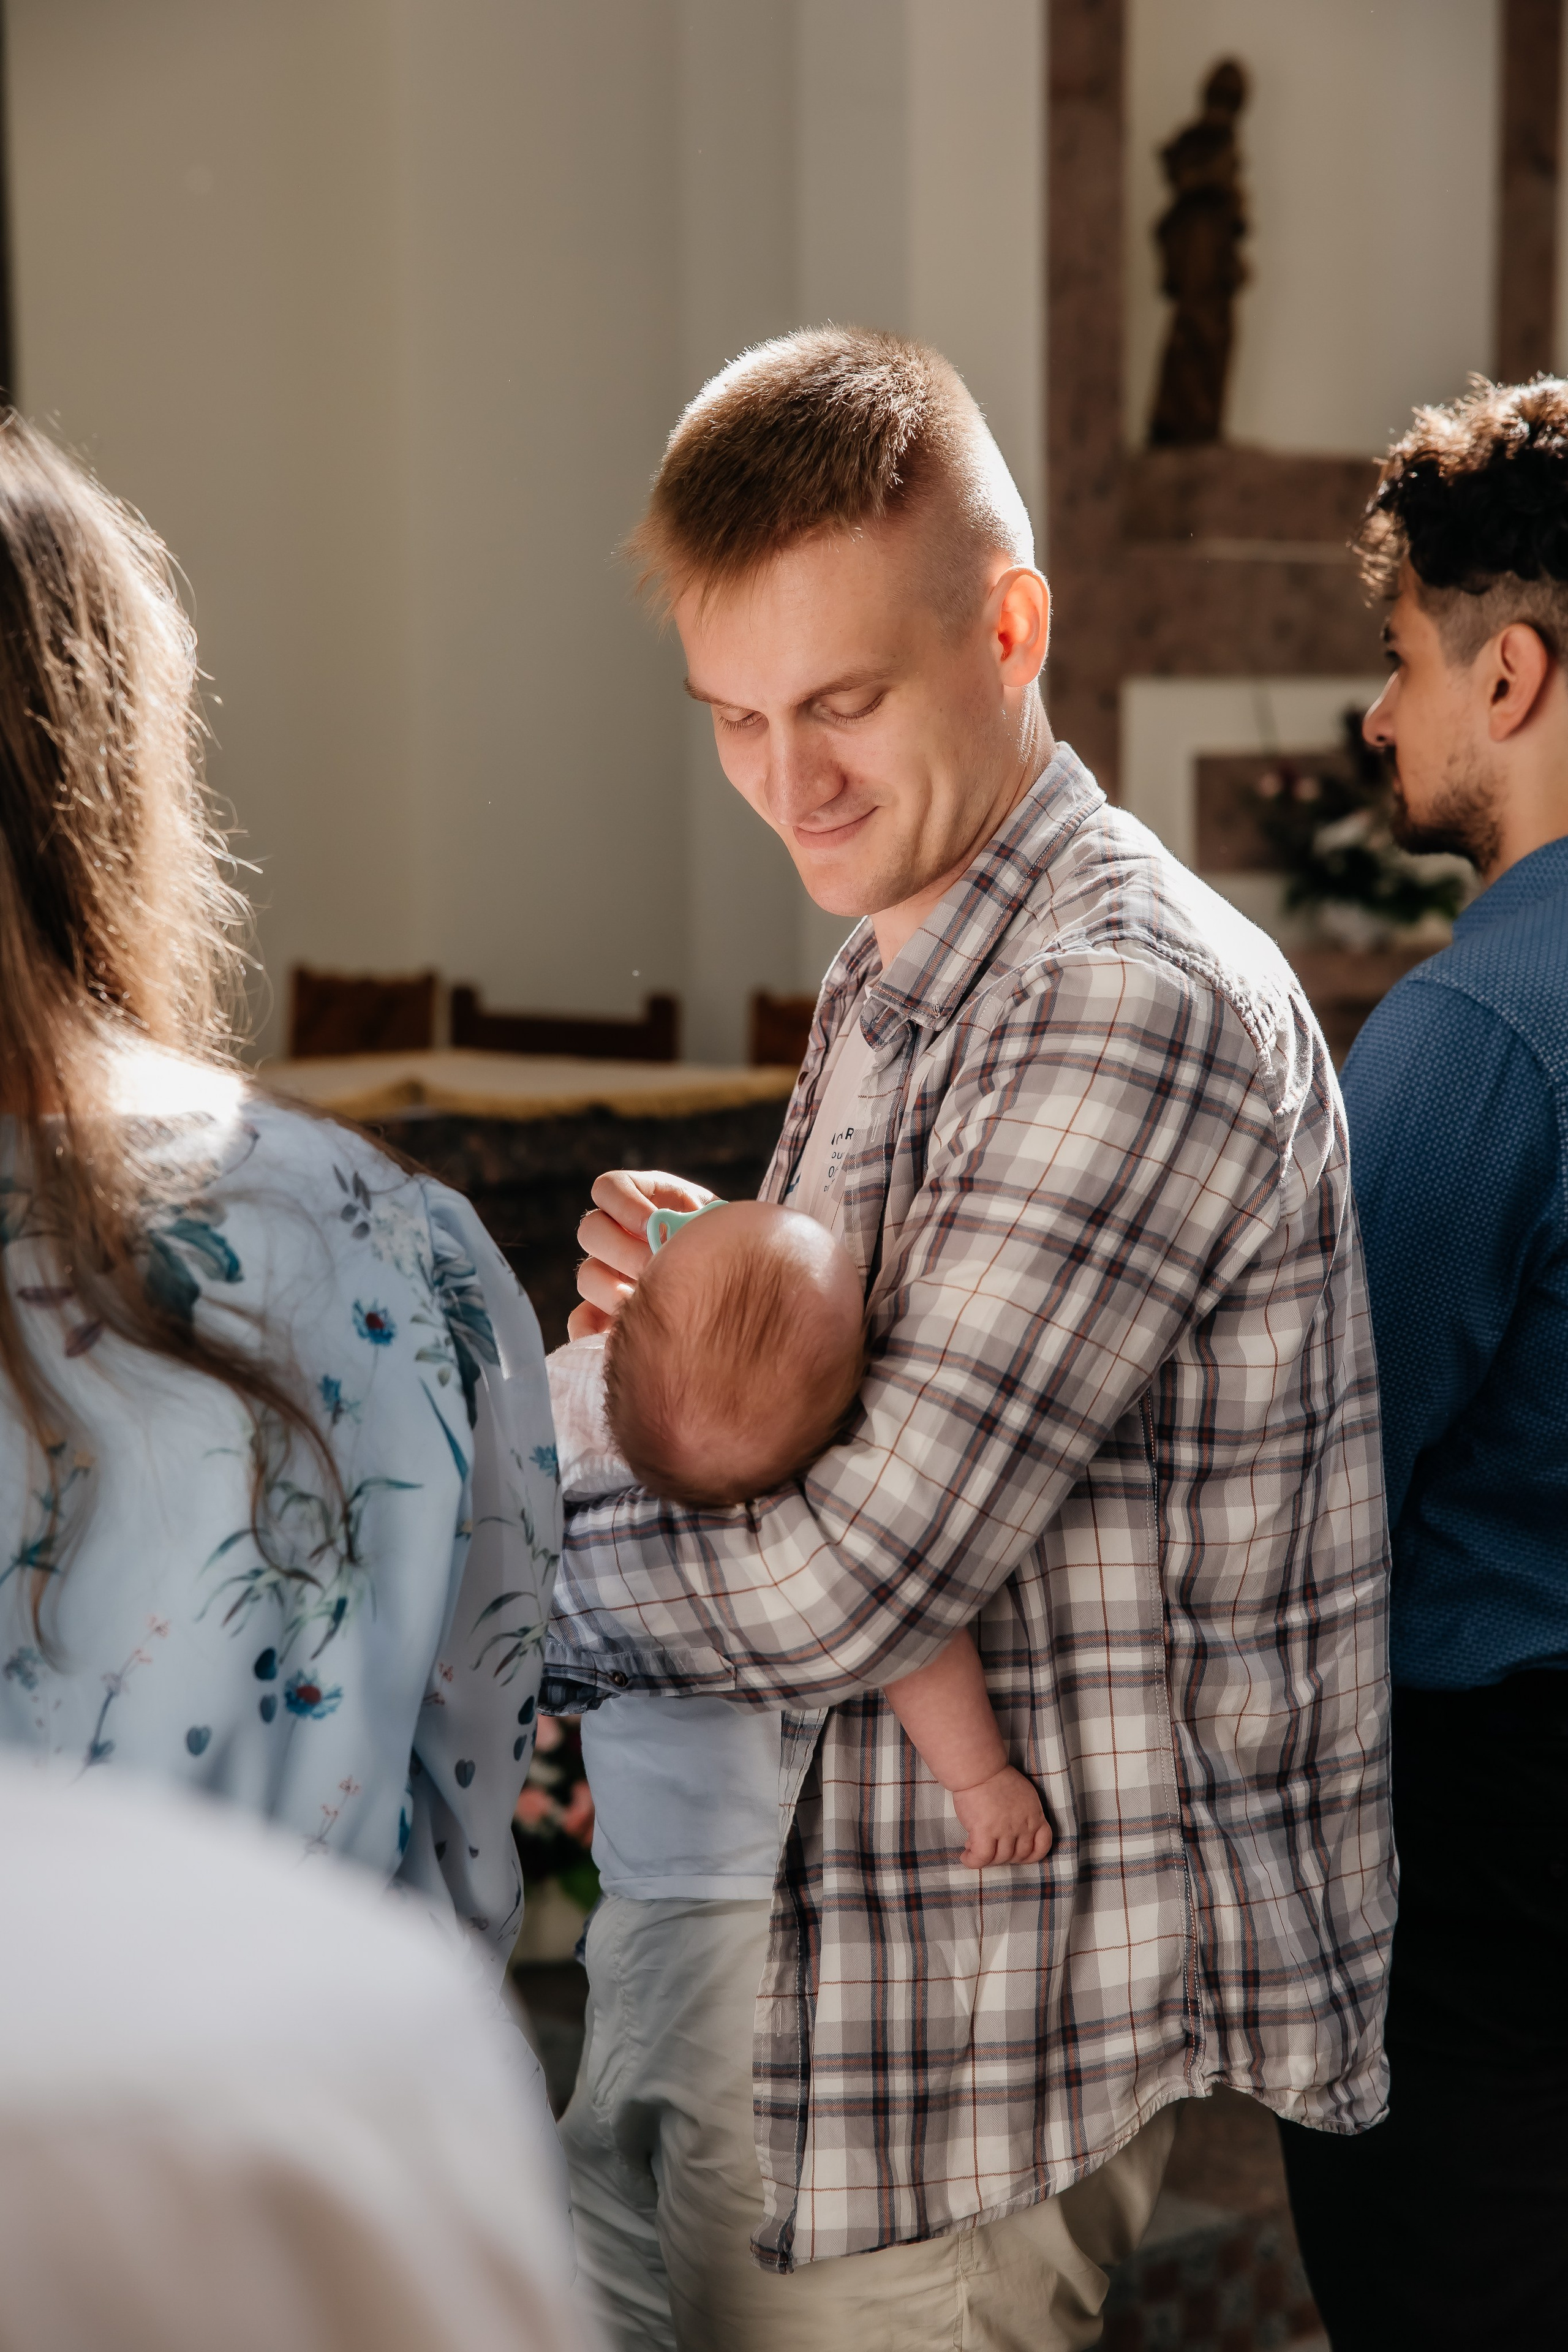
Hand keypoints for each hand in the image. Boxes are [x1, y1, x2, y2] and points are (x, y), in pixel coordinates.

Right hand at [567, 1169, 716, 1339]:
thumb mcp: (716, 1224)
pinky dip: (592, 1328)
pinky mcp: (604, 1311)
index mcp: (641, 1199)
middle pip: (591, 1231)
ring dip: (616, 1291)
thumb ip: (691, 1223)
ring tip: (653, 1304)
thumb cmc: (727, 1247)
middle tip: (656, 1268)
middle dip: (624, 1252)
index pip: (607, 1189)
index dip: (624, 1205)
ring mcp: (608, 1273)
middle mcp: (617, 1233)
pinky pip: (582, 1321)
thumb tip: (664, 1242)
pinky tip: (618, 1335)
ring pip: (588, 1276)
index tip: (650, 1224)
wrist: (737, 1285)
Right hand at [950, 1765, 1051, 1868]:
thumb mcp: (1023, 1794)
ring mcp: (1005, 1830)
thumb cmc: (996, 1776)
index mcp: (1034, 1815)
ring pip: (1000, 1859)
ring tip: (973, 1847)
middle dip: (1004, 1858)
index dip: (1029, 1856)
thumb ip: (1024, 1814)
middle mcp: (1023, 1825)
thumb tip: (1013, 1833)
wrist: (979, 1768)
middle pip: (1018, 1856)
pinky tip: (966, 1855)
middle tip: (990, 1848)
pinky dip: (973, 1861)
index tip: (1017, 1855)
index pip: (1042, 1846)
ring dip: (986, 1859)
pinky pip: (981, 1858)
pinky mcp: (985, 1831)